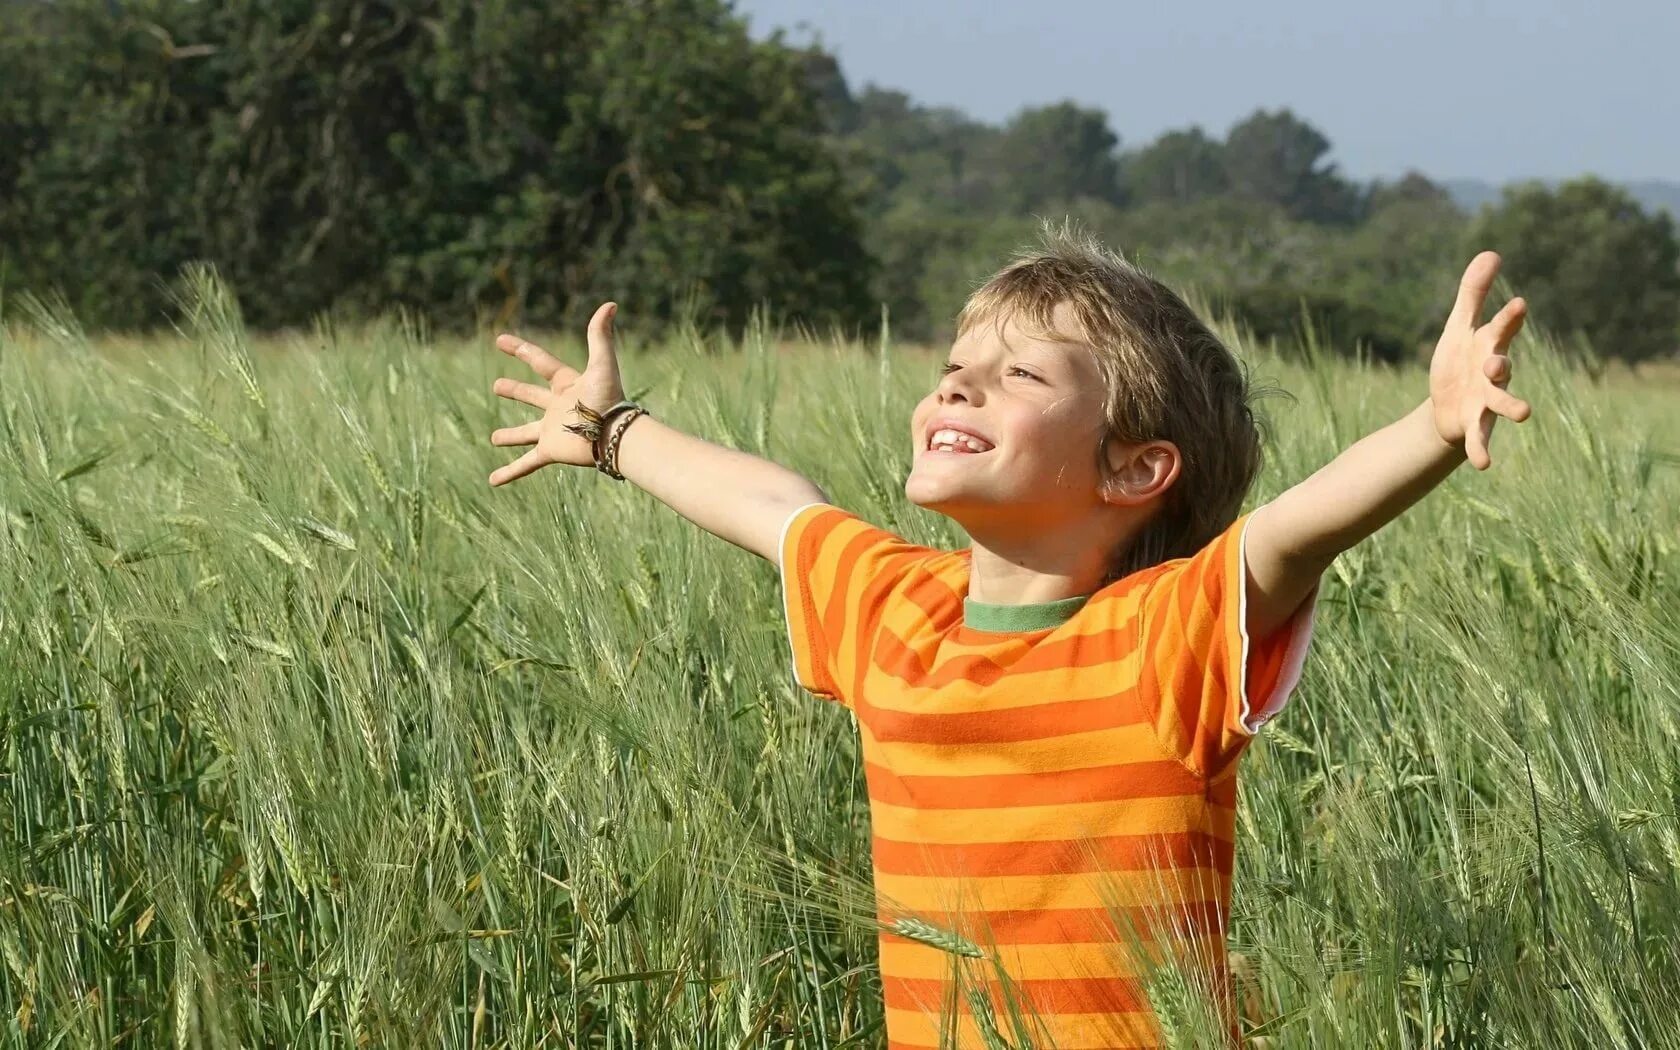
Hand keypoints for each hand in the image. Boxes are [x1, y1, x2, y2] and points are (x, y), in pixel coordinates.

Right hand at [488, 302, 625, 485]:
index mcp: (567, 384)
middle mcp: (558, 407)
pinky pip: (526, 464)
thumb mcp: (602, 363)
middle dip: (515, 391)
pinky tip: (493, 481)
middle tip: (496, 386)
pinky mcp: (551, 450)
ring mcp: (552, 430)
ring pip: (526, 433)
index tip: (500, 340)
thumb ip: (600, 334)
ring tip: (494, 439)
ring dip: (511, 436)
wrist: (615, 435)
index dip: (520, 349)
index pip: (540, 362)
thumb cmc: (610, 399)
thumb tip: (610, 304)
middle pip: (531, 396)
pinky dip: (510, 473)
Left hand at [1429, 252, 1533, 469]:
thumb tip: (1491, 252)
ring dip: (1512, 407)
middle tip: (1498, 362)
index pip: (1500, 329)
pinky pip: (1481, 439)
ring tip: (1525, 413)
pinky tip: (1484, 464)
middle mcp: (1492, 374)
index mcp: (1488, 346)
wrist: (1446, 405)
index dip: (1509, 318)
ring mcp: (1486, 401)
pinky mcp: (1475, 425)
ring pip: (1502, 404)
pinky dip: (1482, 451)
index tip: (1518, 304)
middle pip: (1502, 367)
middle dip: (1502, 364)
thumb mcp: (1458, 327)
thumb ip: (1473, 293)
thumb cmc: (1458, 362)